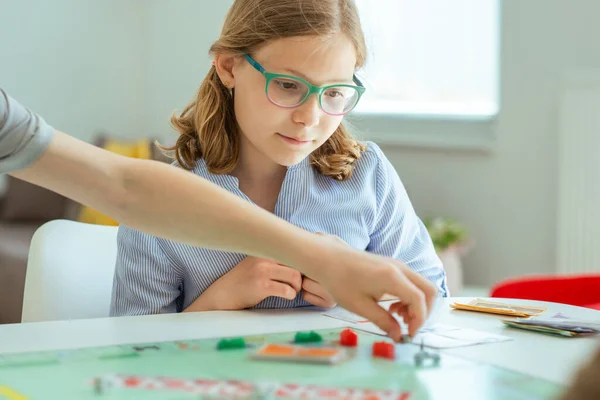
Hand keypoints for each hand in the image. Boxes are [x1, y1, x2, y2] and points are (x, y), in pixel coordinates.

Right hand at [185, 256, 301, 311]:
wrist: (224, 294)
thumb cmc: (245, 279)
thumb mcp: (258, 262)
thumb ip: (275, 258)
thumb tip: (301, 256)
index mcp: (265, 250)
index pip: (292, 251)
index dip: (301, 263)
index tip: (301, 272)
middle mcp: (264, 257)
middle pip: (297, 263)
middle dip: (301, 276)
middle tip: (297, 284)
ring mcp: (262, 271)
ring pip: (295, 276)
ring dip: (297, 286)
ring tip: (292, 291)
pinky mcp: (261, 286)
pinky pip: (286, 290)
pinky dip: (291, 294)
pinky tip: (287, 296)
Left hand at [301, 234, 437, 341]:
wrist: (327, 258)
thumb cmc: (339, 280)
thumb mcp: (360, 306)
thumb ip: (383, 321)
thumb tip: (398, 335)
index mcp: (392, 277)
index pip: (420, 300)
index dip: (419, 320)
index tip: (409, 334)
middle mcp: (400, 268)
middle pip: (429, 290)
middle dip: (424, 312)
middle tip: (408, 326)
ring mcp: (397, 265)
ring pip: (421, 286)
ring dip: (416, 304)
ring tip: (396, 316)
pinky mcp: (391, 265)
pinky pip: (411, 282)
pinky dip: (409, 296)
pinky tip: (392, 306)